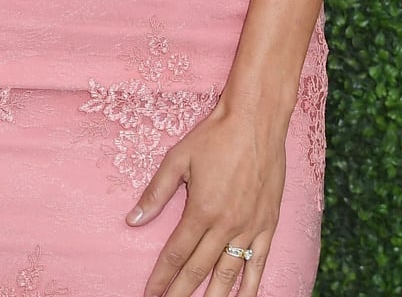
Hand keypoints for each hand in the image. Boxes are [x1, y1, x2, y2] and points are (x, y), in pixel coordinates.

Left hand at [126, 99, 287, 296]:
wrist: (255, 121)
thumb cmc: (214, 137)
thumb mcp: (177, 160)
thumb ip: (155, 194)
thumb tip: (132, 220)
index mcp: (201, 211)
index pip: (175, 254)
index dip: (161, 278)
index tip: (150, 295)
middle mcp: (226, 225)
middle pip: (199, 270)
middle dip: (181, 293)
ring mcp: (250, 227)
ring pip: (230, 274)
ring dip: (214, 296)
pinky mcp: (268, 224)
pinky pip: (259, 263)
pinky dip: (251, 285)